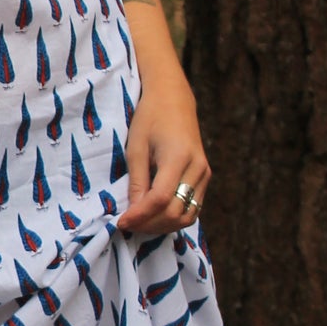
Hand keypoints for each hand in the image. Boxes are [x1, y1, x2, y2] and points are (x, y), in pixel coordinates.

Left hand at [117, 68, 208, 237]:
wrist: (173, 99)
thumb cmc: (149, 118)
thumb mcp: (135, 147)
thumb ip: (137, 181)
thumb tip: (133, 213)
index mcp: (178, 157)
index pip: (161, 199)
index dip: (140, 216)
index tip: (121, 222)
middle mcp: (198, 168)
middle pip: (176, 212)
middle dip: (150, 224)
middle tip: (127, 225)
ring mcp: (205, 174)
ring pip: (188, 216)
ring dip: (163, 226)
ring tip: (139, 224)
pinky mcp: (205, 178)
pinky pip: (193, 208)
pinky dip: (173, 218)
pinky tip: (154, 217)